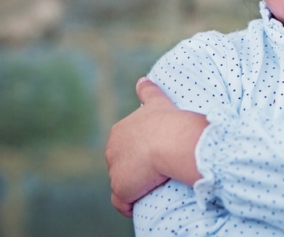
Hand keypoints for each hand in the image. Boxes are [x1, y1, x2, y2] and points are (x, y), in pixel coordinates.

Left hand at [105, 78, 207, 216]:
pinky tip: (140, 203)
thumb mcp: (157, 102)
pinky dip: (129, 204)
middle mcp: (112, 149)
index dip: (140, 150)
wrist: (171, 140)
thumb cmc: (169, 121)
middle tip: (158, 170)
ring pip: (124, 182)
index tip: (155, 153)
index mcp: (119, 131)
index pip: (126, 144)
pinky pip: (122, 202)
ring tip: (155, 185)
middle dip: (135, 168)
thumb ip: (148, 91)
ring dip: (136, 186)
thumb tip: (142, 79)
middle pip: (122, 164)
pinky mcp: (121, 189)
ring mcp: (115, 170)